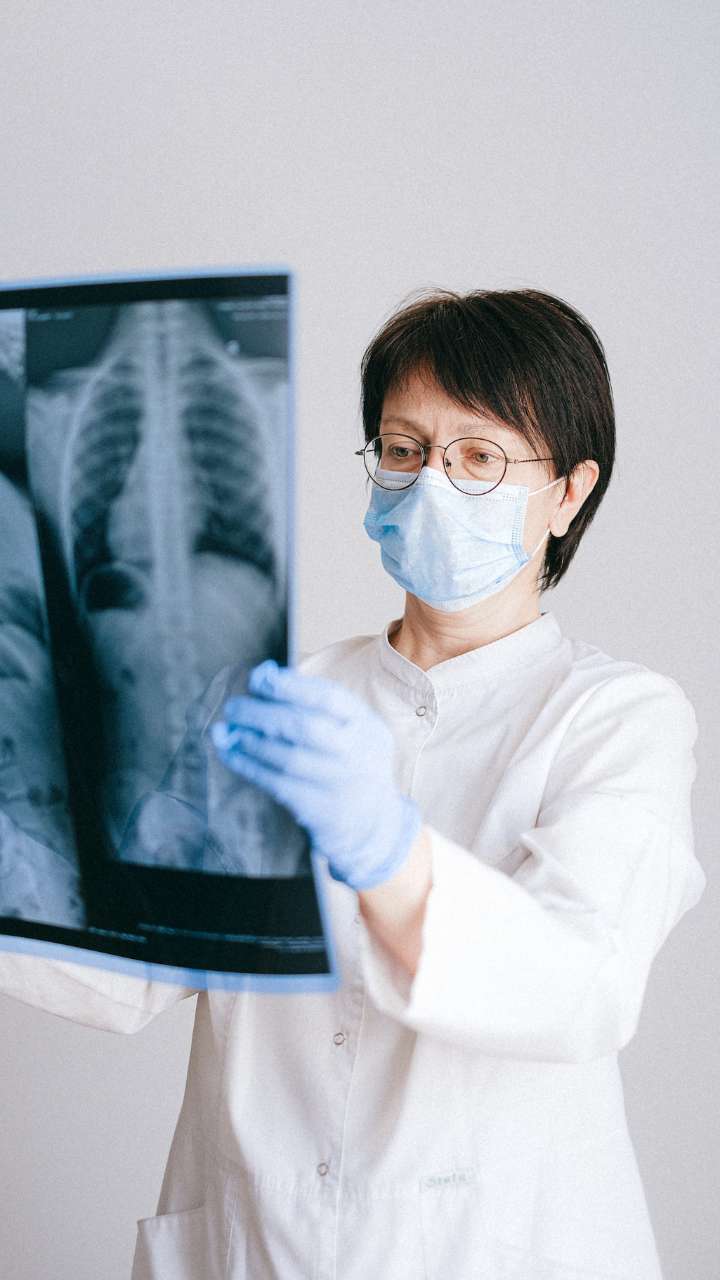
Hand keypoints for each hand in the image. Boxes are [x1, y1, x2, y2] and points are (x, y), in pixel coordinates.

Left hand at [209, 660, 421, 890]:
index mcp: (366, 725)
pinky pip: (276, 783)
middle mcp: (356, 753)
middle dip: (261, 713)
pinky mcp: (318, 808)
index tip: (259, 678)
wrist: (372, 822)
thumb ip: (315, 702)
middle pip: (303, 727)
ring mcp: (338, 783)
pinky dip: (249, 766)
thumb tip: (264, 675)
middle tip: (234, 707)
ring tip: (228, 730)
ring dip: (249, 740)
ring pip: (286, 757)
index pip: (328, 698)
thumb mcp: (352, 727)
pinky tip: (232, 754)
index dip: (289, 685)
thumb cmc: (350, 761)